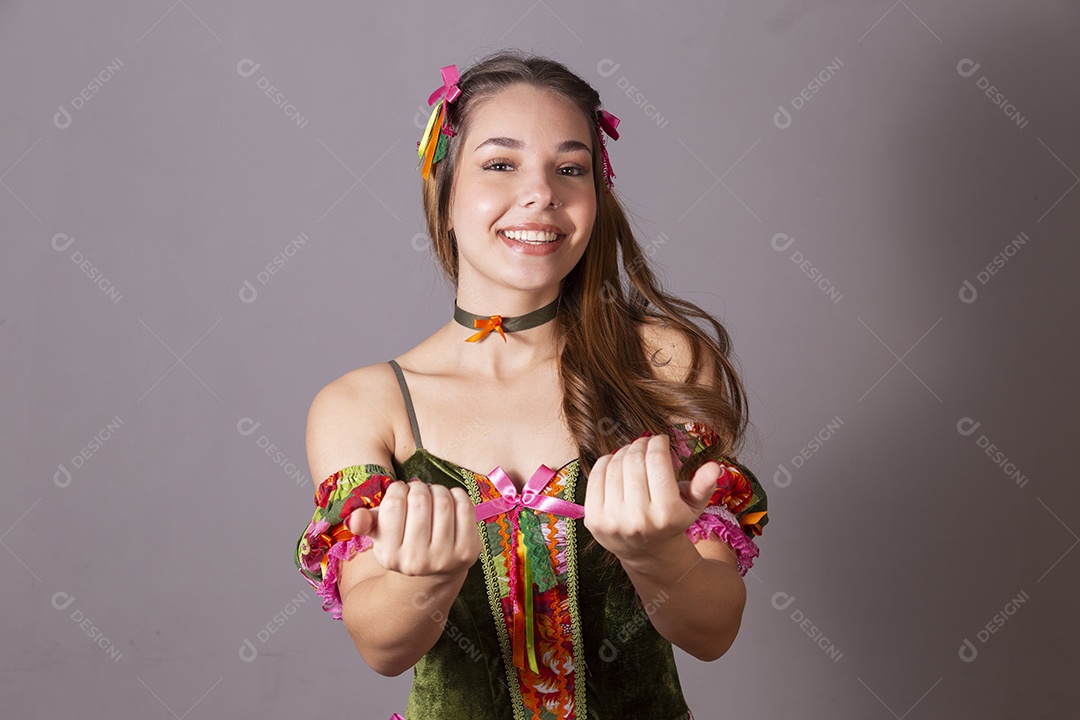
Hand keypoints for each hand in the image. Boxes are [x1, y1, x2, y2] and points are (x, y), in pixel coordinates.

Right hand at [345, 480, 481, 577]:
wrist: (432, 573)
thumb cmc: (403, 543)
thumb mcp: (380, 534)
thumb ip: (365, 523)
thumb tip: (355, 518)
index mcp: (390, 555)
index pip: (394, 504)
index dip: (398, 489)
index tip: (400, 491)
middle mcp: (417, 561)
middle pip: (420, 500)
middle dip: (419, 488)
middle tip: (418, 491)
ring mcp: (445, 558)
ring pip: (443, 501)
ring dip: (438, 489)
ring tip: (433, 495)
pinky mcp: (469, 552)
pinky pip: (465, 508)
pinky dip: (458, 495)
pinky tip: (450, 500)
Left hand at [583, 434, 721, 562]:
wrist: (645, 551)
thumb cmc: (671, 521)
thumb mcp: (693, 506)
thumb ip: (704, 485)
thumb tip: (714, 466)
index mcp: (666, 514)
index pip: (657, 460)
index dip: (658, 442)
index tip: (660, 440)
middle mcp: (638, 519)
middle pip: (635, 460)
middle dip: (641, 444)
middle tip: (646, 443)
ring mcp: (612, 520)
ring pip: (615, 465)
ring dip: (624, 451)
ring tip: (633, 453)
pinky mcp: (593, 519)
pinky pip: (596, 476)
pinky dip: (606, 462)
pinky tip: (617, 463)